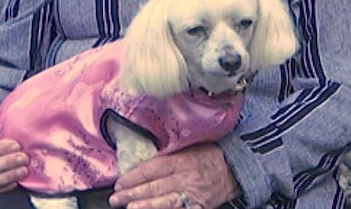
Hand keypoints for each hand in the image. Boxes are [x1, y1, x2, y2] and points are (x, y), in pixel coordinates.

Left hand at [108, 143, 239, 208]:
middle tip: (116, 198)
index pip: (153, 168)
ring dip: (145, 205)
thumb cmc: (209, 155)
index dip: (135, 176)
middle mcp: (187, 178)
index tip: (120, 182)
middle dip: (133, 193)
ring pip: (166, 202)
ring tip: (130, 208)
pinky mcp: (200, 207)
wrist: (234, 169)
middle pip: (156, 187)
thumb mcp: (189, 148)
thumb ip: (168, 155)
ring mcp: (194, 195)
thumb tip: (142, 164)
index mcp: (183, 160)